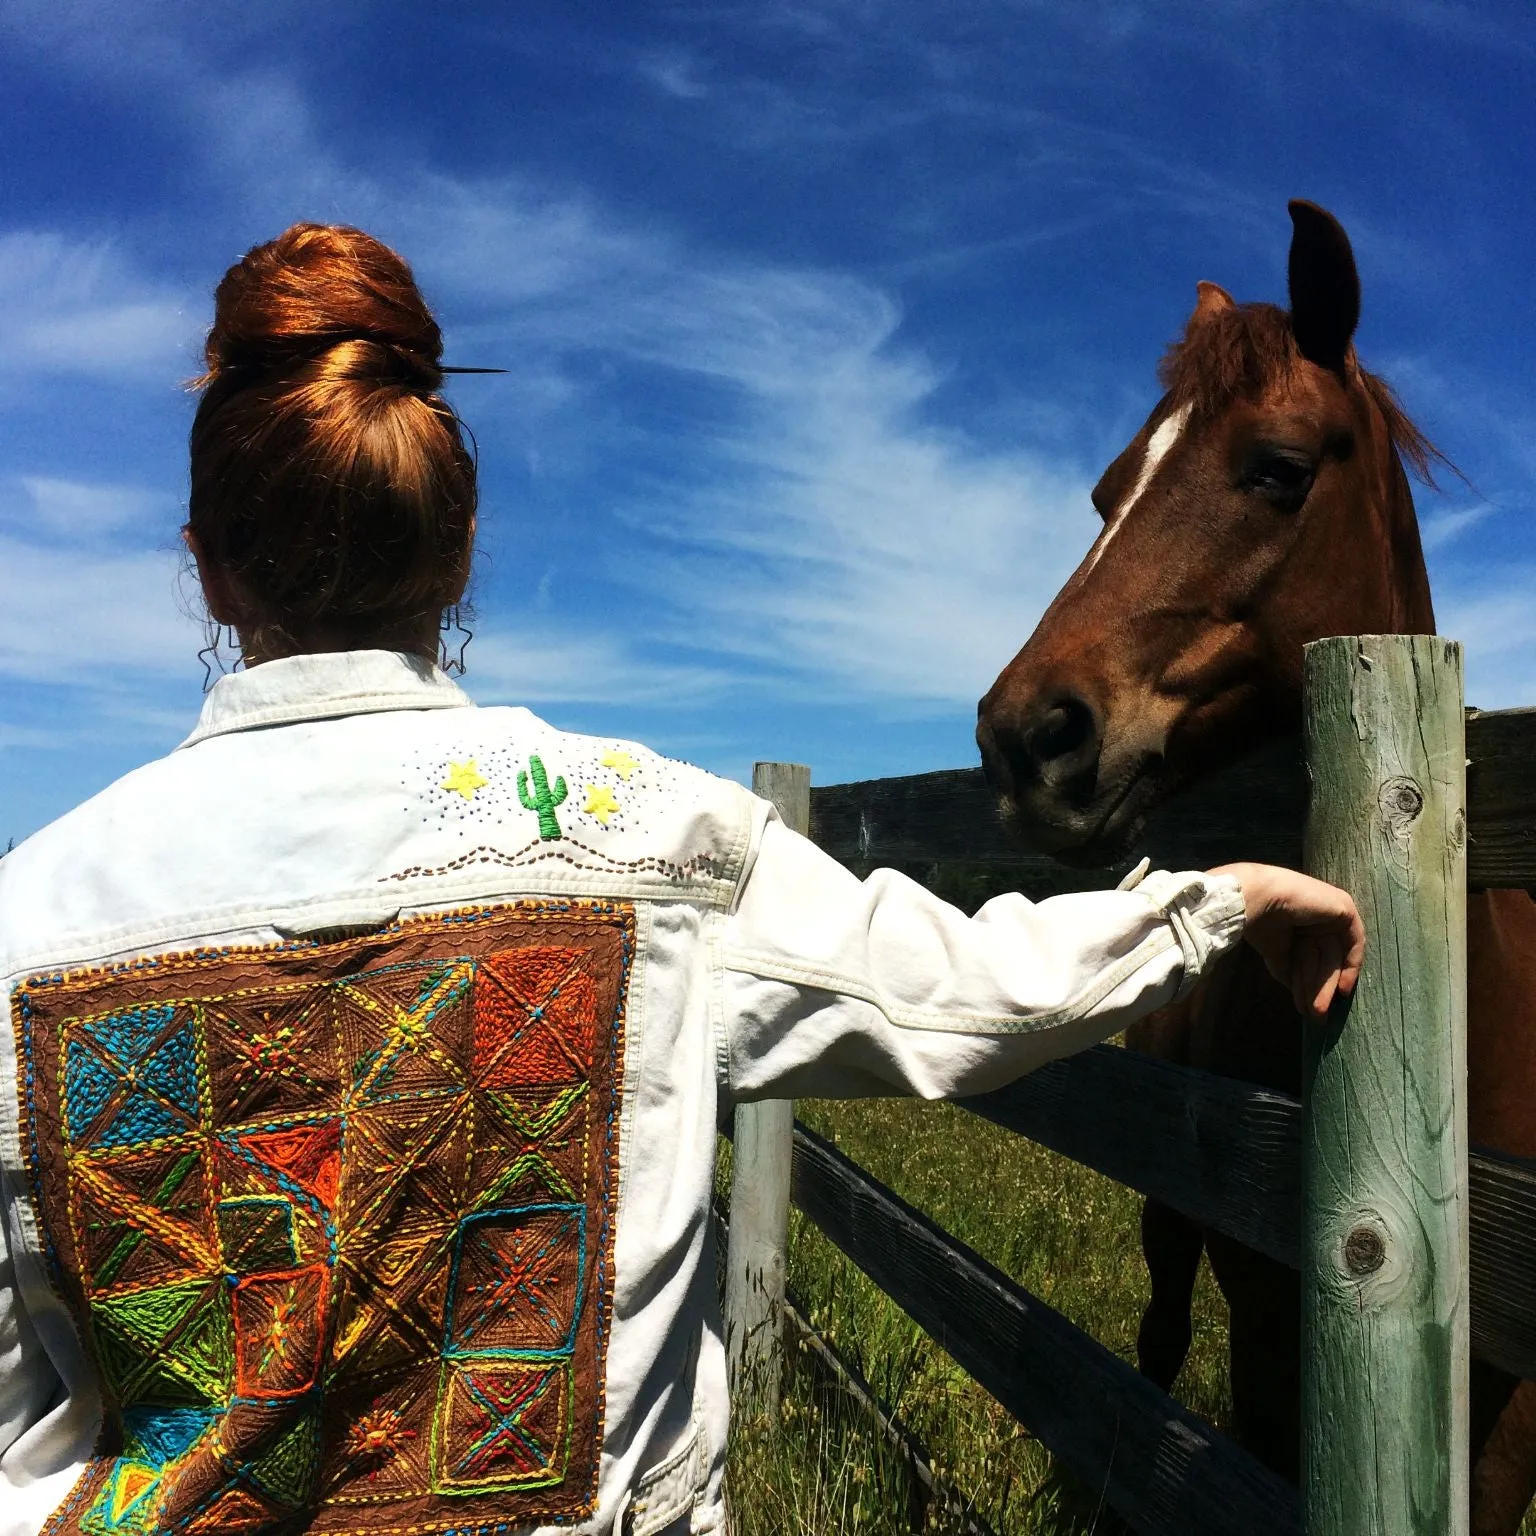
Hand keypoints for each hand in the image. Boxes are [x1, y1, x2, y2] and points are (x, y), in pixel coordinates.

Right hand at [1208, 862, 1365, 1019]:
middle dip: (1317, 989)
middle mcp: (1318, 918)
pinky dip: (1350, 967)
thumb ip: (1290, 971)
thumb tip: (1298, 993)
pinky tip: (1342, 989)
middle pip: (1322, 960)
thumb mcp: (1276, 954)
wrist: (1258, 900)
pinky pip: (1353, 943)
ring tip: (1318, 1010)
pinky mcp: (1344, 909)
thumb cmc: (1259, 923)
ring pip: (1334, 957)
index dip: (1307, 984)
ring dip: (1325, 985)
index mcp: (1301, 924)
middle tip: (1315, 1015)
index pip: (1308, 958)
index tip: (1305, 1008)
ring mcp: (1332, 913)